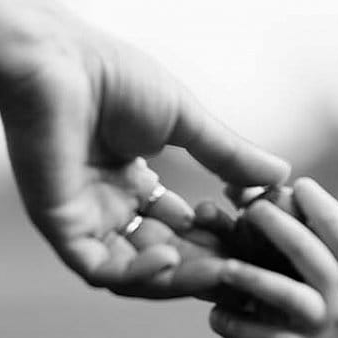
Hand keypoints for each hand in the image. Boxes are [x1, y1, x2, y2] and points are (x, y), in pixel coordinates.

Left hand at [0, 23, 290, 297]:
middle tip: (246, 271)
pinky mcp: (61, 225)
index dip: (218, 241)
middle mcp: (108, 206)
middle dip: (206, 266)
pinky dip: (139, 273)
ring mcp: (83, 219)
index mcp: (132, 182)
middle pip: (164, 257)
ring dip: (179, 277)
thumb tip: (281, 175)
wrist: (56, 60)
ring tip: (219, 269)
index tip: (254, 241)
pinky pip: (101, 270)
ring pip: (136, 274)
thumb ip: (228, 154)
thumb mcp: (185, 122)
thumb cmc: (111, 76)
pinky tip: (171, 257)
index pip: (182, 229)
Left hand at [207, 179, 337, 337]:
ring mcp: (326, 322)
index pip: (337, 225)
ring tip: (225, 266)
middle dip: (277, 226)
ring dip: (255, 279)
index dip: (317, 201)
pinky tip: (216, 317)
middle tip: (250, 207)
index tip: (297, 183)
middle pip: (306, 252)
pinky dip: (243, 330)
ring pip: (287, 296)